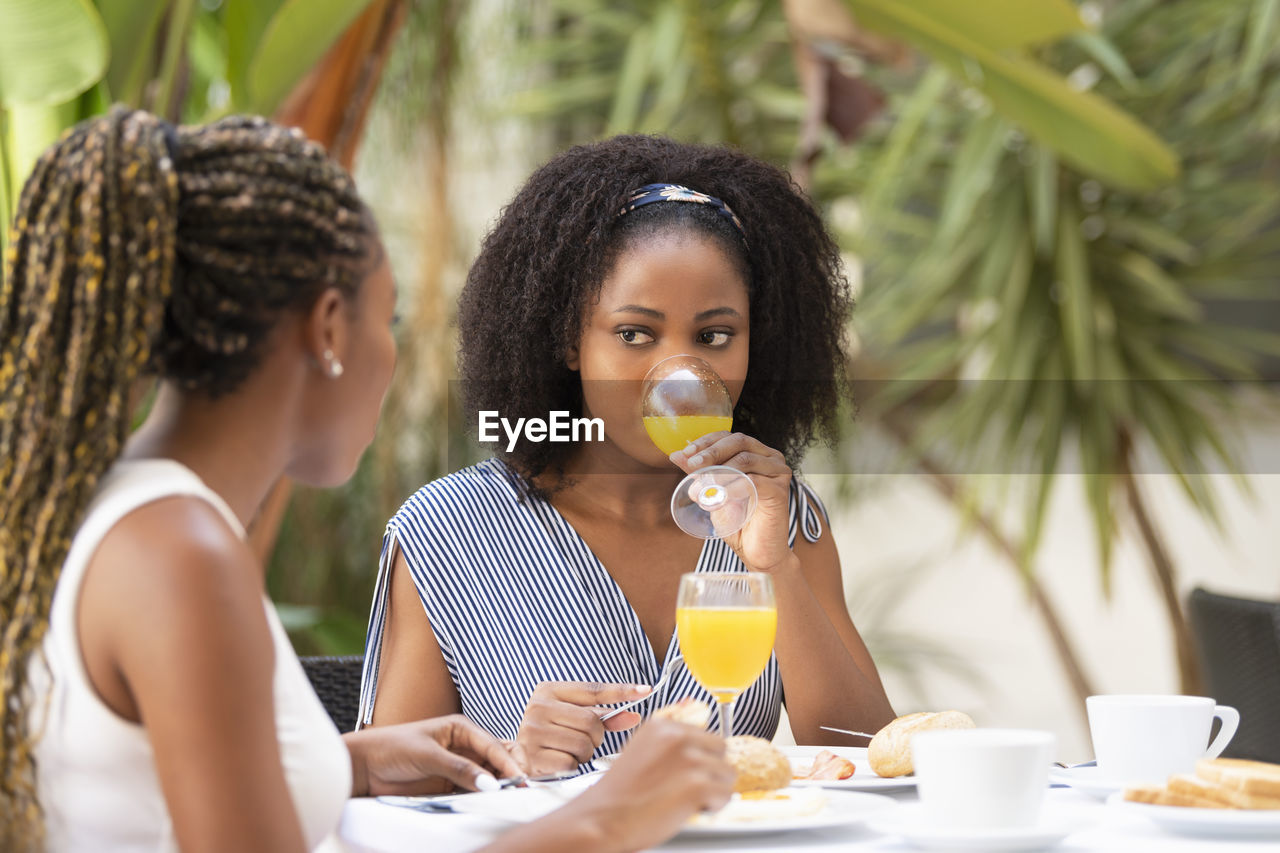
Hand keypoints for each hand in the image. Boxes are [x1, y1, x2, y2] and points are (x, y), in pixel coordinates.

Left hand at [343, 714, 526, 795]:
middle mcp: (464, 746)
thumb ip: (459, 769)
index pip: (494, 745)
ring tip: (504, 798)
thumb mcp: (428, 755)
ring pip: (489, 776)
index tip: (517, 780)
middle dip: (510, 771)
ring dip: (498, 786)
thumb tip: (490, 784)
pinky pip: (473, 791)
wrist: (364, 767)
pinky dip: (482, 797)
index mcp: (461, 729)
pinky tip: (486, 803)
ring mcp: (458, 767)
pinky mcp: (449, 785)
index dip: (508, 763)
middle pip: (499, 758)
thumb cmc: (391, 748)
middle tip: (516, 789)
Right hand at [518, 681, 648, 773]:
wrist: (518, 757)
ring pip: (584, 744)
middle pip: (592, 721)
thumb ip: (603, 715)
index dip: (621, 691)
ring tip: (567, 750)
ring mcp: (533, 732)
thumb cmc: (552, 733)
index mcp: (548, 690)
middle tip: (581, 739)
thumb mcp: (572, 716)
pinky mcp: (533, 757)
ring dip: (583, 753)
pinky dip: (572, 766)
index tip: (645, 690)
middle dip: (594, 736)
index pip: (593, 690)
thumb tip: (633, 716)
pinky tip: (559, 761)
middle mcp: (538, 707)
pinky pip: (572, 763)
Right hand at [555, 720, 734, 849]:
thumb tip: (703, 742)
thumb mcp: (642, 752)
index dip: (699, 759)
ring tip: (683, 799)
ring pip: (727, 773)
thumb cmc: (619, 795)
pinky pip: (726, 795)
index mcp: (663, 725)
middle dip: (710, 771)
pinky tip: (688, 809)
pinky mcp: (697, 784)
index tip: (683, 773)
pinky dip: (713, 806)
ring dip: (712, 790)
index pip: (705, 735)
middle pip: (721, 749)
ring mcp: (689, 759)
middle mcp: (677, 736)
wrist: (601, 819)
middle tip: (685, 788)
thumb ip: (670, 744)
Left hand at [670, 432, 795, 572]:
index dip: (707, 442)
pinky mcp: (780, 490)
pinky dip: (733, 487)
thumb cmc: (737, 521)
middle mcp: (770, 457)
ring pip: (745, 459)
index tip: (686, 453)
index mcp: (755, 452)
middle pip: (739, 442)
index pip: (729, 437)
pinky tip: (720, 496)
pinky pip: (754, 480)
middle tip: (692, 466)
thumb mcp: (713, 492)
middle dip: (711, 452)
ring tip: (701, 488)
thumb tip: (676, 455)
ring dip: (719, 472)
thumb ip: (699, 473)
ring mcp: (778, 472)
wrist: (755, 551)